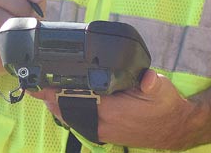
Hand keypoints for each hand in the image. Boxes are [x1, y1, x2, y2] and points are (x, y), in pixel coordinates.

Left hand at [31, 70, 202, 148]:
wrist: (174, 127)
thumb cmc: (166, 106)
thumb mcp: (161, 89)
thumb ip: (151, 82)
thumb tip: (147, 77)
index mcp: (112, 110)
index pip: (75, 100)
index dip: (54, 93)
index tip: (38, 85)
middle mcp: (103, 123)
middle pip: (66, 111)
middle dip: (50, 99)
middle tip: (36, 84)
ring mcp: (103, 130)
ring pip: (72, 118)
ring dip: (58, 106)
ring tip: (47, 92)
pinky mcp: (105, 133)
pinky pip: (81, 122)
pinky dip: (71, 112)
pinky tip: (68, 102)